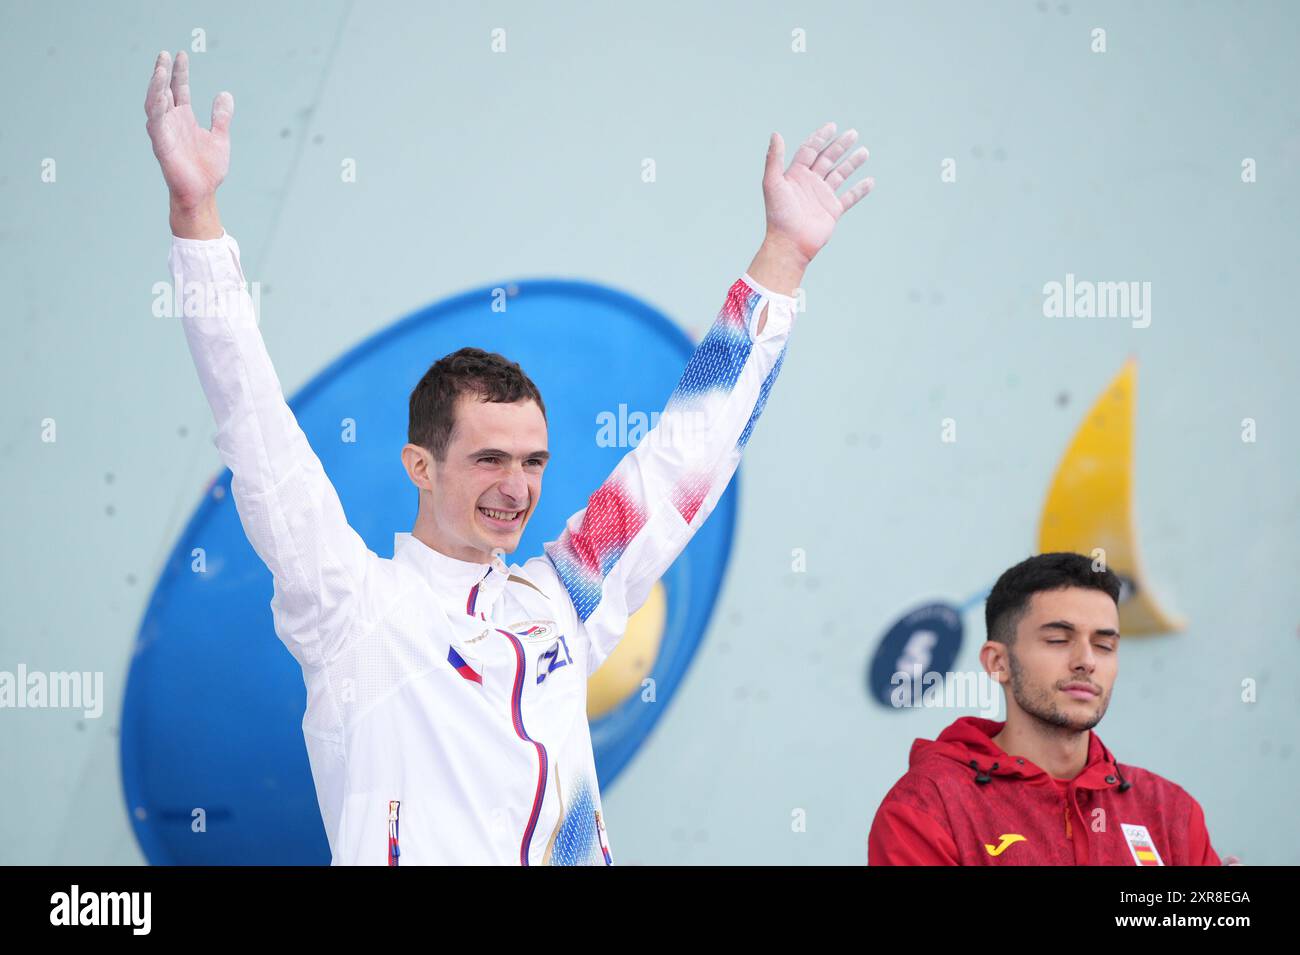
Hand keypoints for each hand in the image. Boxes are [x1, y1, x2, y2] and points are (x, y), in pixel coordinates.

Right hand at [144, 50, 233, 210]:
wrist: (203, 193)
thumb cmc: (208, 169)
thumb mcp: (220, 137)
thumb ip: (221, 116)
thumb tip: (225, 94)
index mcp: (183, 118)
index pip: (178, 89)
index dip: (179, 72)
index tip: (181, 54)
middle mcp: (171, 122)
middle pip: (163, 91)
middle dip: (163, 73)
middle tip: (164, 54)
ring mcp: (164, 133)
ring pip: (155, 104)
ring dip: (156, 86)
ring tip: (160, 68)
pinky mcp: (162, 146)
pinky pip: (156, 124)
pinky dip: (157, 109)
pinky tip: (161, 95)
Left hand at [762, 121, 872, 264]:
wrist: (789, 243)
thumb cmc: (778, 214)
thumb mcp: (772, 183)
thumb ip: (774, 158)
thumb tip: (776, 134)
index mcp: (796, 174)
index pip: (810, 150)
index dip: (820, 138)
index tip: (832, 127)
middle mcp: (810, 183)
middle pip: (827, 159)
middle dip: (840, 146)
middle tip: (853, 133)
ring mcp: (822, 196)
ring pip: (840, 175)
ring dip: (852, 163)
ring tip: (864, 151)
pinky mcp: (832, 211)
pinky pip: (849, 198)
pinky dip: (860, 190)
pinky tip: (870, 181)